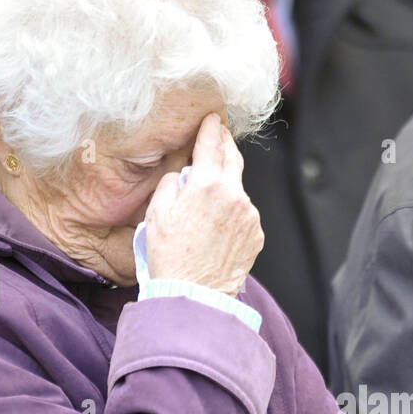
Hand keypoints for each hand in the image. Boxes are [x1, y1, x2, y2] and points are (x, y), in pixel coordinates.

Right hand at [143, 112, 263, 293]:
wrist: (194, 295)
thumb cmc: (170, 257)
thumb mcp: (156, 214)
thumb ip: (171, 185)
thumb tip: (182, 176)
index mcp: (207, 185)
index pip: (211, 145)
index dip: (211, 128)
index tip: (213, 119)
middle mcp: (234, 196)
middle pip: (233, 159)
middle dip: (226, 144)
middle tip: (221, 134)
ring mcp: (249, 216)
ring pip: (238, 190)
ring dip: (227, 187)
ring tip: (209, 201)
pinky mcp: (256, 235)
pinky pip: (244, 214)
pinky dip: (234, 212)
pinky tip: (218, 226)